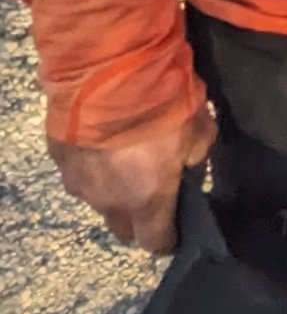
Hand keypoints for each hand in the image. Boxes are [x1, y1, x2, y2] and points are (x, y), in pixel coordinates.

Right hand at [51, 103, 214, 253]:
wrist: (110, 71)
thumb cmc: (164, 103)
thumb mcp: (200, 128)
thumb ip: (197, 156)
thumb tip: (189, 165)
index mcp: (147, 200)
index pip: (156, 242)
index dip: (167, 241)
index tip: (176, 234)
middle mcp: (109, 201)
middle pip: (123, 229)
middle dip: (139, 222)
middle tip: (153, 199)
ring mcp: (79, 183)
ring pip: (99, 203)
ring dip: (114, 193)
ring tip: (128, 166)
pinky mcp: (60, 161)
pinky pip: (80, 176)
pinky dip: (94, 169)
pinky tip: (105, 148)